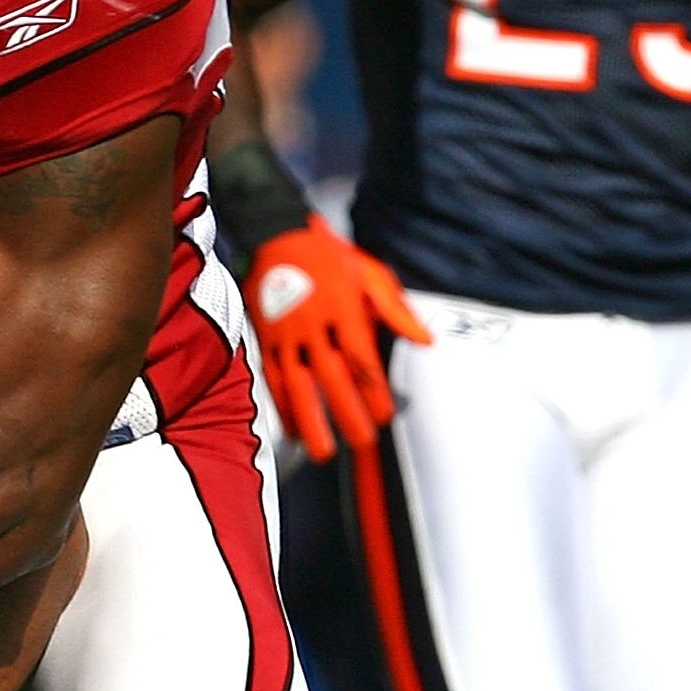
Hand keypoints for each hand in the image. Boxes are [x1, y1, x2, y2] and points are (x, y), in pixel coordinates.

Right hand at [243, 221, 430, 461]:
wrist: (276, 237)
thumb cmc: (330, 257)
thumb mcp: (370, 274)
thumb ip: (396, 310)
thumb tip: (425, 341)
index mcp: (343, 308)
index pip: (361, 358)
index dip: (373, 391)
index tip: (384, 415)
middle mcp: (313, 324)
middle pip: (331, 377)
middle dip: (347, 413)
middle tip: (361, 442)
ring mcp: (285, 333)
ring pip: (297, 384)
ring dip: (309, 421)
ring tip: (321, 452)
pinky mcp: (265, 339)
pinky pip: (272, 377)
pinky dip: (282, 405)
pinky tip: (293, 429)